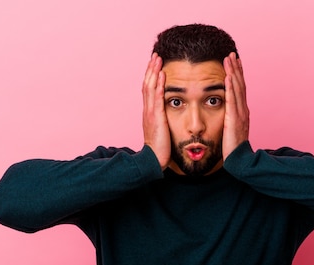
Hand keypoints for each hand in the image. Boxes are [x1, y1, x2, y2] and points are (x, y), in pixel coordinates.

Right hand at [142, 53, 170, 168]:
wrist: (153, 160)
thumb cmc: (160, 148)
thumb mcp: (161, 130)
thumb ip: (162, 120)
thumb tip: (166, 114)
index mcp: (149, 112)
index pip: (149, 90)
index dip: (151, 76)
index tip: (155, 64)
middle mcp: (147, 110)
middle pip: (147, 84)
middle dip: (151, 69)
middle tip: (156, 55)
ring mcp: (150, 113)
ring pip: (150, 87)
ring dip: (154, 72)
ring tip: (158, 58)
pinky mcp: (156, 117)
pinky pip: (157, 97)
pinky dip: (159, 84)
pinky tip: (163, 75)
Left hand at [222, 52, 249, 159]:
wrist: (240, 160)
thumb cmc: (233, 148)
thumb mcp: (231, 130)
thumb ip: (229, 119)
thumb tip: (225, 114)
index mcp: (242, 112)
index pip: (239, 89)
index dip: (237, 74)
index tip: (234, 62)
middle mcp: (243, 110)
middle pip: (240, 85)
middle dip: (236, 68)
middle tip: (231, 54)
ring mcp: (241, 114)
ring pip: (237, 89)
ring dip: (233, 73)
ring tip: (228, 59)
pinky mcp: (235, 119)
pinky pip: (232, 100)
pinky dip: (230, 87)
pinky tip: (227, 77)